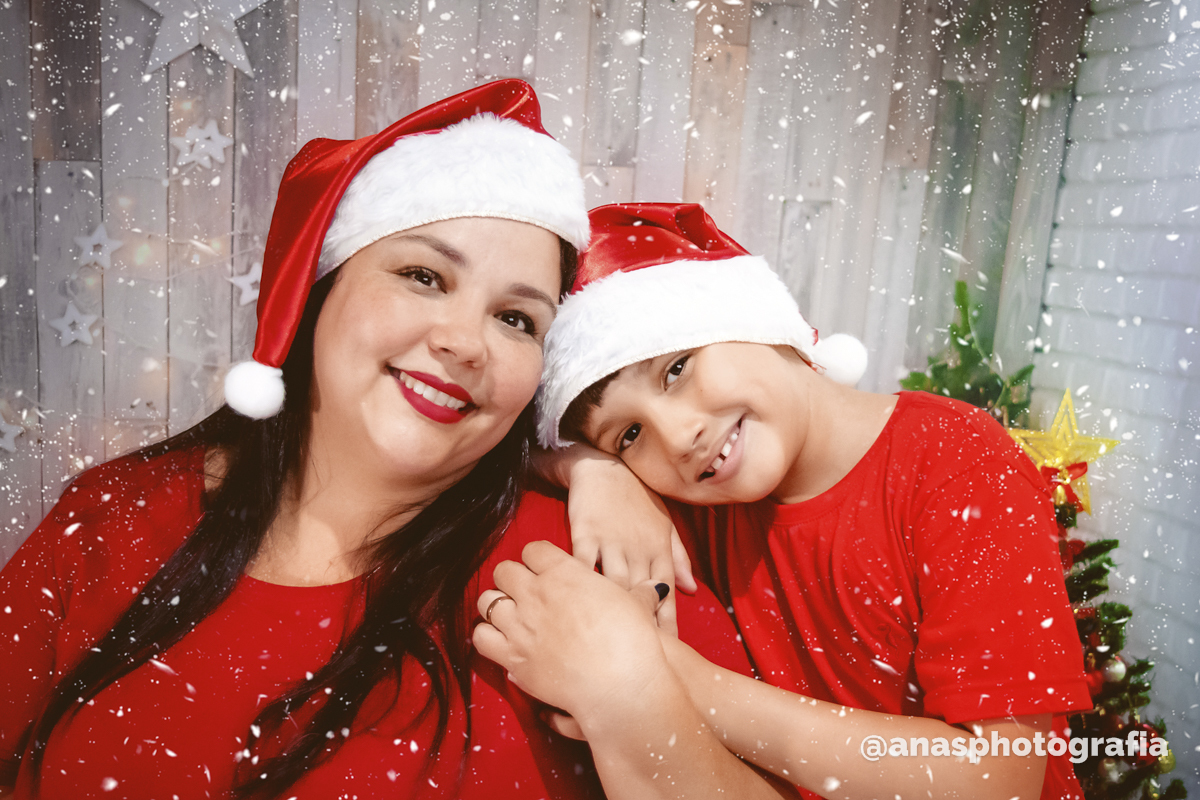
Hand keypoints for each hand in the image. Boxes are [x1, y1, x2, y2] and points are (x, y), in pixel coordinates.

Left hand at [473, 541, 672, 727]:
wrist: (620, 685)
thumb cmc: (633, 642)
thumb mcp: (638, 606)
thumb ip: (639, 593)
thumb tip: (656, 587)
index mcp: (564, 573)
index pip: (534, 550)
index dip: (538, 559)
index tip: (544, 570)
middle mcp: (536, 594)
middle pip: (504, 570)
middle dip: (512, 579)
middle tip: (524, 592)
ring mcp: (521, 625)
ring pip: (487, 602)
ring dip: (496, 606)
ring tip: (509, 615)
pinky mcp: (513, 658)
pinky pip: (481, 638)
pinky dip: (488, 637)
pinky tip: (502, 641)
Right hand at [558, 446, 695, 637]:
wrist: (604, 466)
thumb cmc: (637, 497)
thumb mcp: (665, 523)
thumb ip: (679, 557)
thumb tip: (694, 589)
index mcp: (659, 549)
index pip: (667, 594)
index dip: (668, 624)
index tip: (669, 651)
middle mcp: (639, 550)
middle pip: (642, 598)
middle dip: (643, 629)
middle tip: (639, 658)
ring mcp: (612, 543)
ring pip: (615, 587)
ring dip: (614, 614)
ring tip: (608, 643)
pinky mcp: (585, 534)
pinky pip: (583, 567)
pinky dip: (581, 588)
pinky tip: (577, 609)